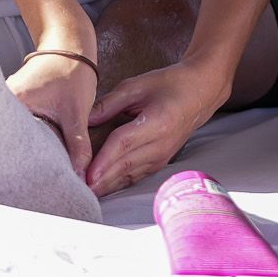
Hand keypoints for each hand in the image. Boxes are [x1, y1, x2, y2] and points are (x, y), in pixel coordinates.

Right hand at [6, 51, 99, 174]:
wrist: (69, 45)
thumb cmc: (72, 71)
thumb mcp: (77, 111)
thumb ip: (78, 144)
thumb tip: (80, 174)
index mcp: (15, 102)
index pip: (11, 142)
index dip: (21, 163)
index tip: (31, 179)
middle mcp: (5, 101)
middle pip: (10, 140)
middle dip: (23, 160)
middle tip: (34, 178)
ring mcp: (8, 102)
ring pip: (15, 134)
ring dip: (27, 148)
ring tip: (34, 169)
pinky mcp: (16, 103)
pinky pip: (19, 126)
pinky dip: (29, 138)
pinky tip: (37, 151)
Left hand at [83, 60, 230, 196]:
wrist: (200, 93)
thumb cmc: (169, 84)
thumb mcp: (137, 85)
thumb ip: (109, 103)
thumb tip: (84, 119)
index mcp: (157, 122)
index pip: (124, 144)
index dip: (104, 160)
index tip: (87, 172)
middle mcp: (161, 145)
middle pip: (125, 165)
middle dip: (101, 179)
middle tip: (78, 188)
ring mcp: (162, 157)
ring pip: (130, 175)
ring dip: (107, 185)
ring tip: (85, 192)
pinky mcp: (160, 162)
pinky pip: (136, 176)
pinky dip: (118, 183)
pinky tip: (102, 187)